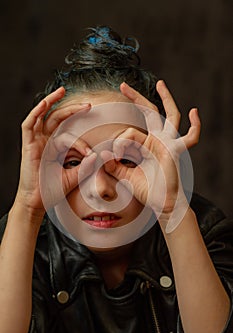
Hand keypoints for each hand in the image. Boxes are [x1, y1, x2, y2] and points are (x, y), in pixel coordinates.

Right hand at [15, 87, 94, 212]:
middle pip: (58, 118)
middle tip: (88, 104)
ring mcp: (36, 142)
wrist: (38, 202)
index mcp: (55, 147)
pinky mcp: (28, 145)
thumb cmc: (52, 190)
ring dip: (52, 102)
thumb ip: (84, 166)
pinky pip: (29, 125)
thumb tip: (96, 156)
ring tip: (62, 91)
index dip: (82, 143)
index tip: (91, 154)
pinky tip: (45, 103)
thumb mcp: (73, 176)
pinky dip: (36, 113)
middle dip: (72, 109)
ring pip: (43, 116)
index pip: (69, 135)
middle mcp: (45, 141)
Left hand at [102, 80, 200, 217]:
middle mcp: (158, 139)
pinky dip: (195, 126)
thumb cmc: (147, 190)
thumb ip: (113, 166)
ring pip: (169, 116)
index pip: (130, 131)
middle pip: (149, 112)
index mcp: (145, 144)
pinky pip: (191, 137)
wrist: (161, 204)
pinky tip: (194, 112)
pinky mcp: (176, 151)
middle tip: (123, 85)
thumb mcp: (125, 176)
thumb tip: (102, 154)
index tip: (115, 155)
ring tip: (160, 83)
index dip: (120, 141)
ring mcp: (169, 143)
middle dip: (136, 98)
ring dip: (166, 99)